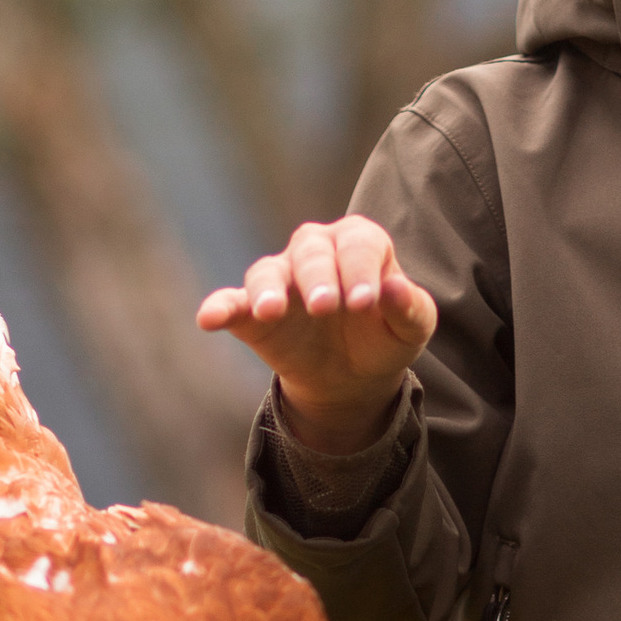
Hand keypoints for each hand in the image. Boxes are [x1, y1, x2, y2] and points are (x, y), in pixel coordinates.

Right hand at [196, 216, 437, 452]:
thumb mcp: (411, 328)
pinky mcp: (252, 312)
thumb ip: (409, 307)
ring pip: (267, 272)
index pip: (358, 244)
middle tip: (324, 307)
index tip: (364, 302)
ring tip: (270, 311)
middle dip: (317, 278)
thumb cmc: (385, 336)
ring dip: (268, 290)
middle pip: (311, 252)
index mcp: (358, 244)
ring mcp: (281, 280)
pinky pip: (232, 304)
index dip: (360, 270)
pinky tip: (209, 319)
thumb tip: (395, 288)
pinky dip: (219, 307)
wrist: (354, 376)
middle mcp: (316, 251)